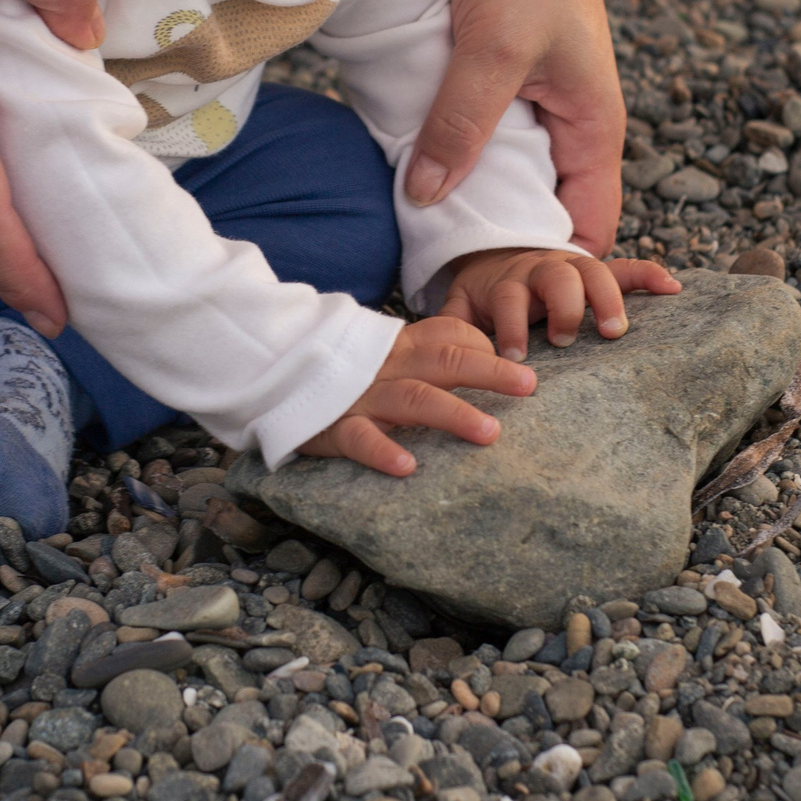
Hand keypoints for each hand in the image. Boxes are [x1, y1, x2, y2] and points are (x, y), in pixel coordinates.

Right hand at [301, 316, 533, 476]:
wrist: (273, 371)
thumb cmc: (345, 371)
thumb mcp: (386, 353)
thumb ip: (427, 353)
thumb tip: (483, 359)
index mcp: (402, 345)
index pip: (451, 334)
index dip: (485, 347)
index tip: (519, 372)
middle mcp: (389, 366)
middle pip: (445, 361)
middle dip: (490, 372)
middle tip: (528, 386)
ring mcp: (362, 396)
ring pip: (414, 399)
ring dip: (453, 414)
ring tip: (489, 433)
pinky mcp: (334, 426)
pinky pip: (360, 438)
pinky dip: (383, 451)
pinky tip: (408, 466)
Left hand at [409, 0, 627, 256]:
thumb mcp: (492, 50)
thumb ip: (461, 126)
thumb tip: (428, 200)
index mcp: (595, 127)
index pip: (587, 230)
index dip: (550, 269)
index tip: (496, 298)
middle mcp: (569, 120)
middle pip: (542, 208)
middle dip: (502, 243)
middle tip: (445, 277)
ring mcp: (532, 96)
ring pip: (503, 169)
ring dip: (468, 195)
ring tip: (422, 235)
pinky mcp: (495, 71)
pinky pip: (476, 130)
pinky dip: (448, 150)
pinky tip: (409, 166)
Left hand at [441, 249, 681, 360]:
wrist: (501, 259)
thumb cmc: (484, 297)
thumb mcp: (461, 305)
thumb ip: (450, 323)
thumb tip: (434, 346)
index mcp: (508, 282)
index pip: (509, 299)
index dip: (511, 326)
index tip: (514, 356)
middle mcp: (542, 270)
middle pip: (557, 278)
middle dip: (563, 308)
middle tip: (564, 340)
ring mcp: (572, 268)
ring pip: (594, 273)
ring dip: (606, 299)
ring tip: (613, 331)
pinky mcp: (596, 272)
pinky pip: (627, 267)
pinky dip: (649, 274)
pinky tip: (672, 289)